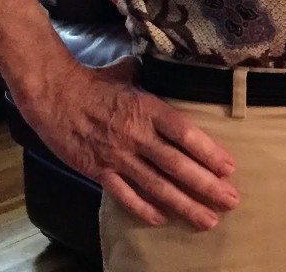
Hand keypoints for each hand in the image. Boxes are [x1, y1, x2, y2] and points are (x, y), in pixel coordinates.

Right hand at [16, 55, 238, 228]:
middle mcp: (137, 136)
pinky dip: (144, 209)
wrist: (54, 95)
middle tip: (231, 201)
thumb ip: (155, 76)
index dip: (208, 152)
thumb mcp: (131, 72)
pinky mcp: (99, 171)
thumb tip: (176, 65)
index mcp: (148, 109)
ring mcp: (118, 157)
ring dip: (184, 204)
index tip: (229, 167)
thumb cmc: (95, 81)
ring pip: (157, 186)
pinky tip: (163, 219)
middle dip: (206, 186)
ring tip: (207, 219)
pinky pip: (125, 195)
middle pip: (177, 165)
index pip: (185, 134)